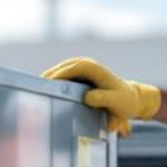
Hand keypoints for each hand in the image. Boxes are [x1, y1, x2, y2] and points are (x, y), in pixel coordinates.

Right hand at [42, 57, 161, 135]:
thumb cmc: (124, 101)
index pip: (73, 68)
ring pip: (60, 70)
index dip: (59, 75)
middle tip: (36, 90)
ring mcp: (81, 68)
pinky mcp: (78, 74)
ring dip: (49, 79)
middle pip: (62, 67)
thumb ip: (103, 99)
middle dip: (49, 77)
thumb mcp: (117, 102)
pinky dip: (53, 82)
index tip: (48, 84)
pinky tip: (46, 93)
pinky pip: (62, 75)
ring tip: (38, 92)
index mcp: (94, 69)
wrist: (130, 98)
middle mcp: (86, 64)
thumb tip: (86, 97)